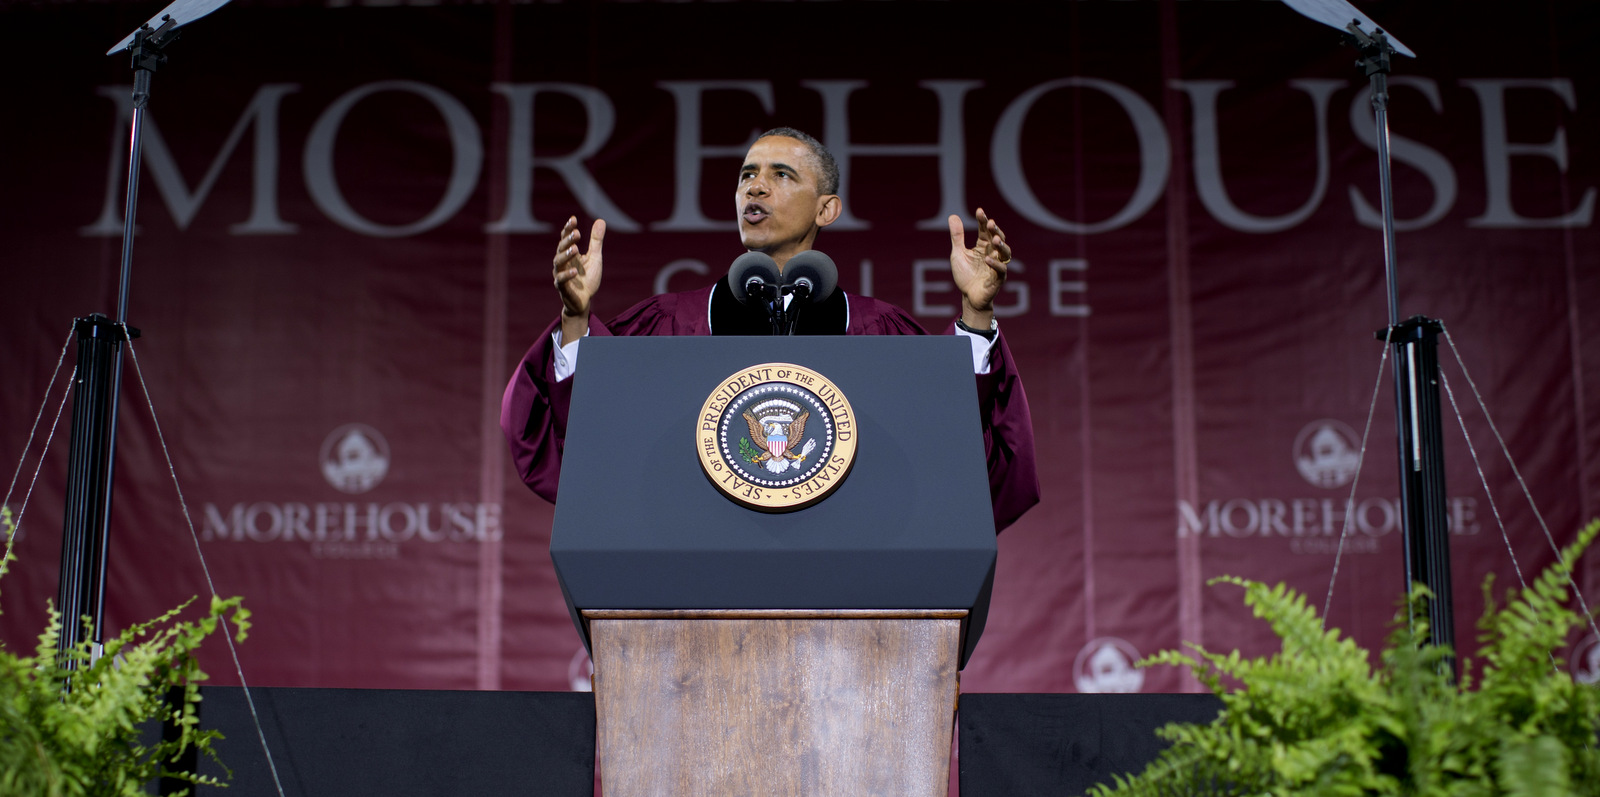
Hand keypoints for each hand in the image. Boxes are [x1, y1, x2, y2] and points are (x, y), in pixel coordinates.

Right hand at [554, 216, 604, 341]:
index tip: (573, 219)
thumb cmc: (587, 279)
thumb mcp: (595, 257)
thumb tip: (600, 220)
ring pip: (558, 262)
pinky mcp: (562, 288)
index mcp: (569, 254)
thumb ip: (596, 241)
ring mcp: (560, 274)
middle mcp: (562, 262)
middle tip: (577, 233)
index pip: (566, 238)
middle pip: (561, 248)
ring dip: (566, 254)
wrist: (584, 301)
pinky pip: (561, 280)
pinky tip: (575, 270)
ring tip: (575, 248)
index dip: (568, 229)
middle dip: (568, 240)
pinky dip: (566, 275)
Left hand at [947, 207, 1010, 328]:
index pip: (985, 230)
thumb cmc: (965, 275)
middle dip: (995, 230)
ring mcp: (997, 265)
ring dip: (1001, 245)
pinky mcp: (998, 279)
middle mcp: (993, 253)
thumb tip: (953, 215)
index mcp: (983, 246)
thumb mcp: (958, 254)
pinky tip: (988, 259)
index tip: (980, 211)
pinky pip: (1001, 270)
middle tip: (991, 223)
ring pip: (1005, 253)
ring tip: (995, 239)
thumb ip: (957, 237)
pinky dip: (995, 264)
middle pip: (998, 238)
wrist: (968, 297)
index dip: (983, 221)